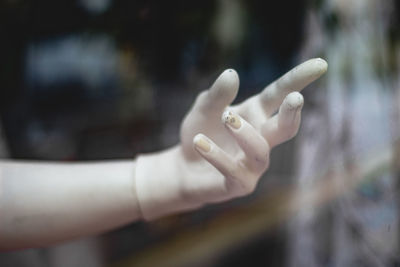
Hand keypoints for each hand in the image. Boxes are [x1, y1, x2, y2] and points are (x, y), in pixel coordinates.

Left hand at [135, 58, 327, 219]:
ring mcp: (253, 164)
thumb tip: (232, 74)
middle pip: (285, 128)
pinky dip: (216, 155)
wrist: (183, 168)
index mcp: (255, 114)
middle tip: (295, 98)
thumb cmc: (200, 133)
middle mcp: (260, 138)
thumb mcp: (204, 109)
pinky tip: (199, 142)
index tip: (321, 63)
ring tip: (226, 117)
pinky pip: (232, 170)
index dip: (299, 79)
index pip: (279, 94)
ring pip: (260, 149)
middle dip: (292, 113)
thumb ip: (217, 95)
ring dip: (245, 132)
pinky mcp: (240, 184)